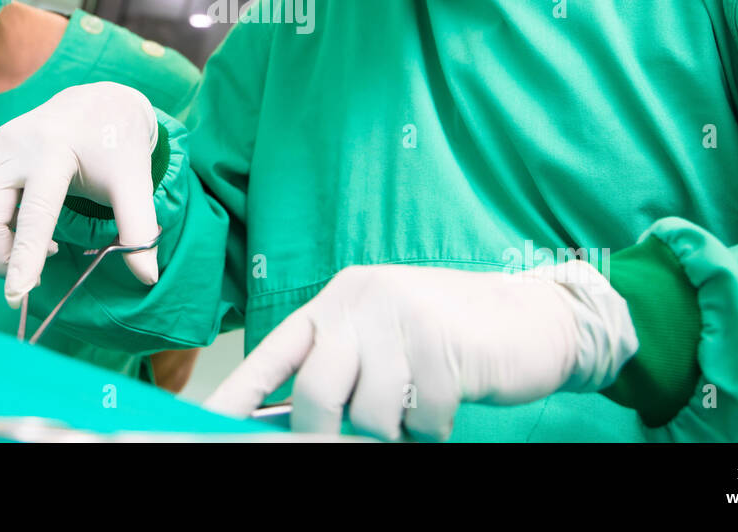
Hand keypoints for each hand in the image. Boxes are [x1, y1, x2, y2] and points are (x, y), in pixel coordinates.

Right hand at [0, 82, 161, 305]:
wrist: (99, 103)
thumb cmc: (117, 144)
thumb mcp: (135, 183)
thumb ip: (139, 229)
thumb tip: (148, 277)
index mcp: (53, 150)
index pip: (33, 214)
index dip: (23, 258)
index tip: (16, 295)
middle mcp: (14, 145)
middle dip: (2, 258)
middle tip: (34, 275)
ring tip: (42, 243)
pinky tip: (26, 224)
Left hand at [204, 260, 637, 440]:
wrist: (532, 316)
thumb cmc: (447, 337)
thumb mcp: (383, 339)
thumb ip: (340, 371)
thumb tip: (292, 428)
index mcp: (339, 300)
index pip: (274, 354)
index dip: (236, 396)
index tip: (205, 428)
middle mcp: (363, 302)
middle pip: (316, 395)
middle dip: (329, 434)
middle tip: (358, 437)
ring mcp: (404, 321)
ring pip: (369, 417)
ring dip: (393, 430)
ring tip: (417, 405)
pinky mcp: (445, 348)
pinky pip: (419, 423)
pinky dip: (431, 429)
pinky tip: (447, 400)